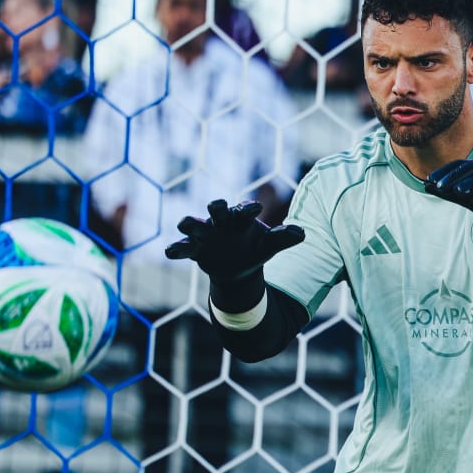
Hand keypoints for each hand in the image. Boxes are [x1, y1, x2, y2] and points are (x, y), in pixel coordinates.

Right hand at [164, 198, 303, 280]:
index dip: (249, 208)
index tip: (259, 208)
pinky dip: (175, 249)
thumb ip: (283, 237)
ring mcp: (205, 234)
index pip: (244, 209)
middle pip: (216, 210)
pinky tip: (170, 251)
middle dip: (216, 207)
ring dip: (189, 223)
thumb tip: (302, 233)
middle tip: (216, 205)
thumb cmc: (254, 248)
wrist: (238, 267)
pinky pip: (182, 247)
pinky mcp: (193, 249)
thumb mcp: (269, 245)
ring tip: (185, 223)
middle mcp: (220, 222)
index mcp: (240, 218)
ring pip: (193, 225)